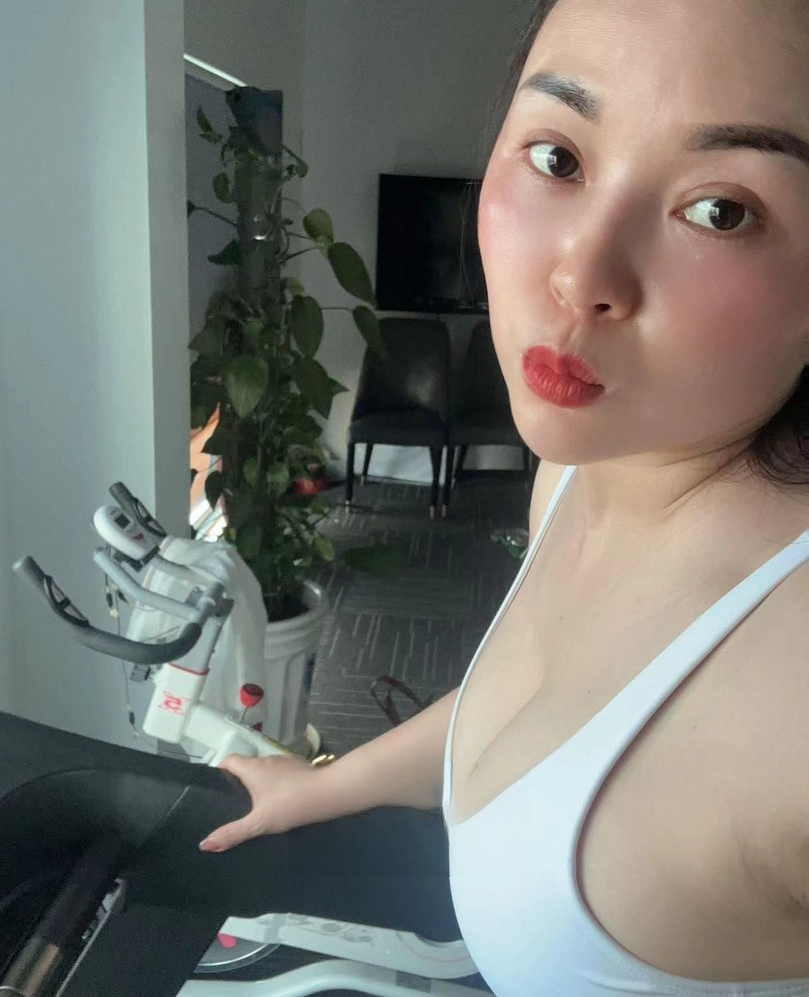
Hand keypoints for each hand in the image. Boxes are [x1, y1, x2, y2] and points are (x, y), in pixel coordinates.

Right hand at [199, 751, 319, 851]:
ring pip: (266, 768)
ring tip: (259, 802)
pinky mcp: (300, 765)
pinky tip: (283, 797)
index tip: (219, 786)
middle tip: (236, 801)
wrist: (326, 793)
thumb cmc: (288, 805)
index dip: (221, 770)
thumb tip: (204, 844)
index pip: (229, 760)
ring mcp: (285, 760)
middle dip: (241, 780)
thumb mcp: (258, 823)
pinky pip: (282, 772)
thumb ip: (232, 833)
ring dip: (261, 780)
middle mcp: (266, 759)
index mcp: (252, 768)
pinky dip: (279, 781)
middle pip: (247, 765)